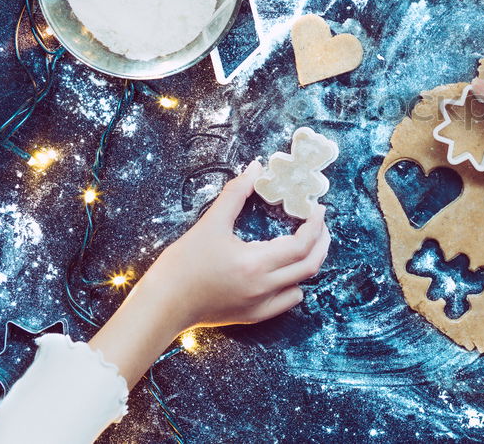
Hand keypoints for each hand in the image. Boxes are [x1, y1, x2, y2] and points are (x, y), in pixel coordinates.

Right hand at [137, 160, 330, 333]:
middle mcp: (263, 287)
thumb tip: (255, 168)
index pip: (302, 244)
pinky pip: (288, 301)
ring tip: (306, 242)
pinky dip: (294, 285)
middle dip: (321, 241)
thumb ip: (235, 194)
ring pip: (302, 284)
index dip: (316, 224)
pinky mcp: (253, 316)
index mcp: (255, 263)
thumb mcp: (210, 224)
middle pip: (311, 265)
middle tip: (319, 223)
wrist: (162, 305)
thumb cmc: (181, 265)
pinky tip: (286, 270)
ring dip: (309, 262)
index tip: (317, 208)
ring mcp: (260, 305)